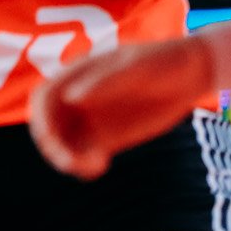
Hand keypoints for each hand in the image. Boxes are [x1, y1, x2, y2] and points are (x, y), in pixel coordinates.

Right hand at [29, 36, 215, 179]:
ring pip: (64, 143)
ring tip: (90, 168)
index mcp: (76, 75)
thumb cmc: (161, 62)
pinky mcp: (108, 137)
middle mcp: (78, 98)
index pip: (44, 97)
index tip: (50, 135)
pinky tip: (100, 166)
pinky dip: (85, 165)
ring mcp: (92, 119)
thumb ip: (105, 81)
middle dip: (51, 144)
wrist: (190, 74)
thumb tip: (72, 98)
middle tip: (69, 161)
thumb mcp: (135, 67)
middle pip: (48, 124)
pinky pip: (86, 155)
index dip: (40, 116)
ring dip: (66, 158)